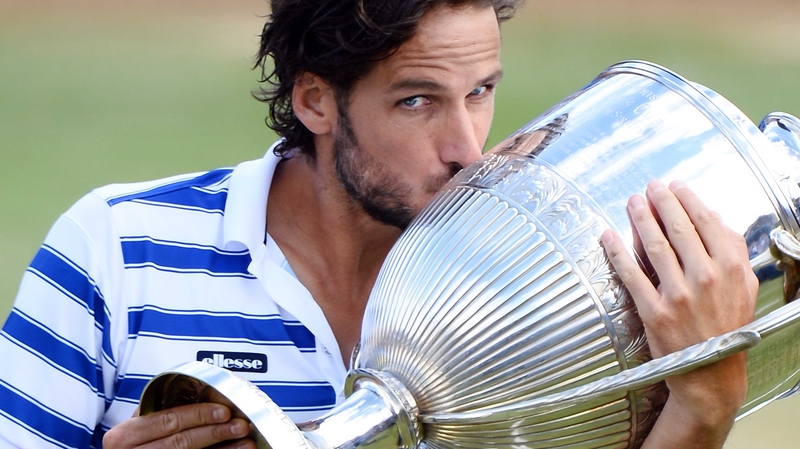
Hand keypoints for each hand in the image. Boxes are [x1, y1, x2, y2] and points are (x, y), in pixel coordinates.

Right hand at [103, 403, 254, 448]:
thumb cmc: (134, 444)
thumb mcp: (137, 426)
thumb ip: (160, 412)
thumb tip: (205, 394)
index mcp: (126, 435)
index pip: (168, 420)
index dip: (198, 415)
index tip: (224, 410)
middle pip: (182, 441)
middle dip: (215, 432)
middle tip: (241, 425)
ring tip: (246, 443)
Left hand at [601, 179, 757, 447]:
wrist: (711, 374)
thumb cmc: (726, 327)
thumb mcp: (744, 288)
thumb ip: (733, 252)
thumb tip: (715, 216)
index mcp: (732, 269)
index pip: (706, 222)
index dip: (687, 199)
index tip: (674, 185)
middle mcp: (707, 278)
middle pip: (678, 229)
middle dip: (661, 201)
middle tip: (649, 186)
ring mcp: (679, 295)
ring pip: (654, 246)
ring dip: (640, 218)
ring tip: (631, 201)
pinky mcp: (654, 312)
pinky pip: (631, 274)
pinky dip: (616, 252)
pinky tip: (606, 235)